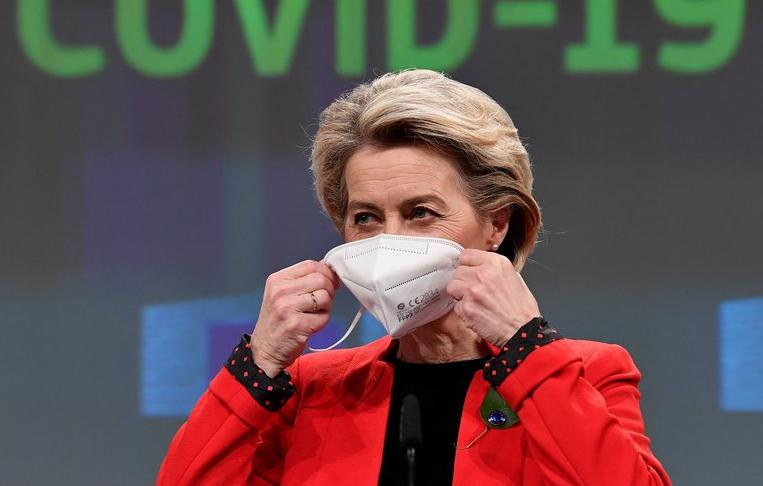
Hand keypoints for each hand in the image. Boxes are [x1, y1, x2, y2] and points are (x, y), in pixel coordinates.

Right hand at [250, 260, 339, 376]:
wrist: (264, 350)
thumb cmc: (277, 322)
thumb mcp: (281, 295)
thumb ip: (301, 282)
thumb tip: (328, 272)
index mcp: (277, 280)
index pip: (310, 265)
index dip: (326, 272)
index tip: (331, 281)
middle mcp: (280, 291)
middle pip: (321, 279)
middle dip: (330, 290)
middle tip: (324, 301)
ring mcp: (287, 308)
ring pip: (325, 297)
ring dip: (326, 307)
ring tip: (314, 314)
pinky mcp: (297, 325)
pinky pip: (324, 317)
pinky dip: (322, 322)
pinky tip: (310, 325)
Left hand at [446, 249, 540, 347]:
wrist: (523, 331)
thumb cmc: (522, 308)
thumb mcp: (514, 277)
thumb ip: (494, 268)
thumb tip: (478, 266)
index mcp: (496, 263)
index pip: (466, 255)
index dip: (467, 265)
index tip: (469, 272)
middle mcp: (483, 274)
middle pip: (458, 271)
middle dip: (463, 281)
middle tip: (475, 291)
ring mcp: (473, 291)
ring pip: (452, 286)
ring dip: (460, 294)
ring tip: (475, 302)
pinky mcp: (466, 308)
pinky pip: (456, 305)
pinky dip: (464, 311)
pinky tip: (477, 313)